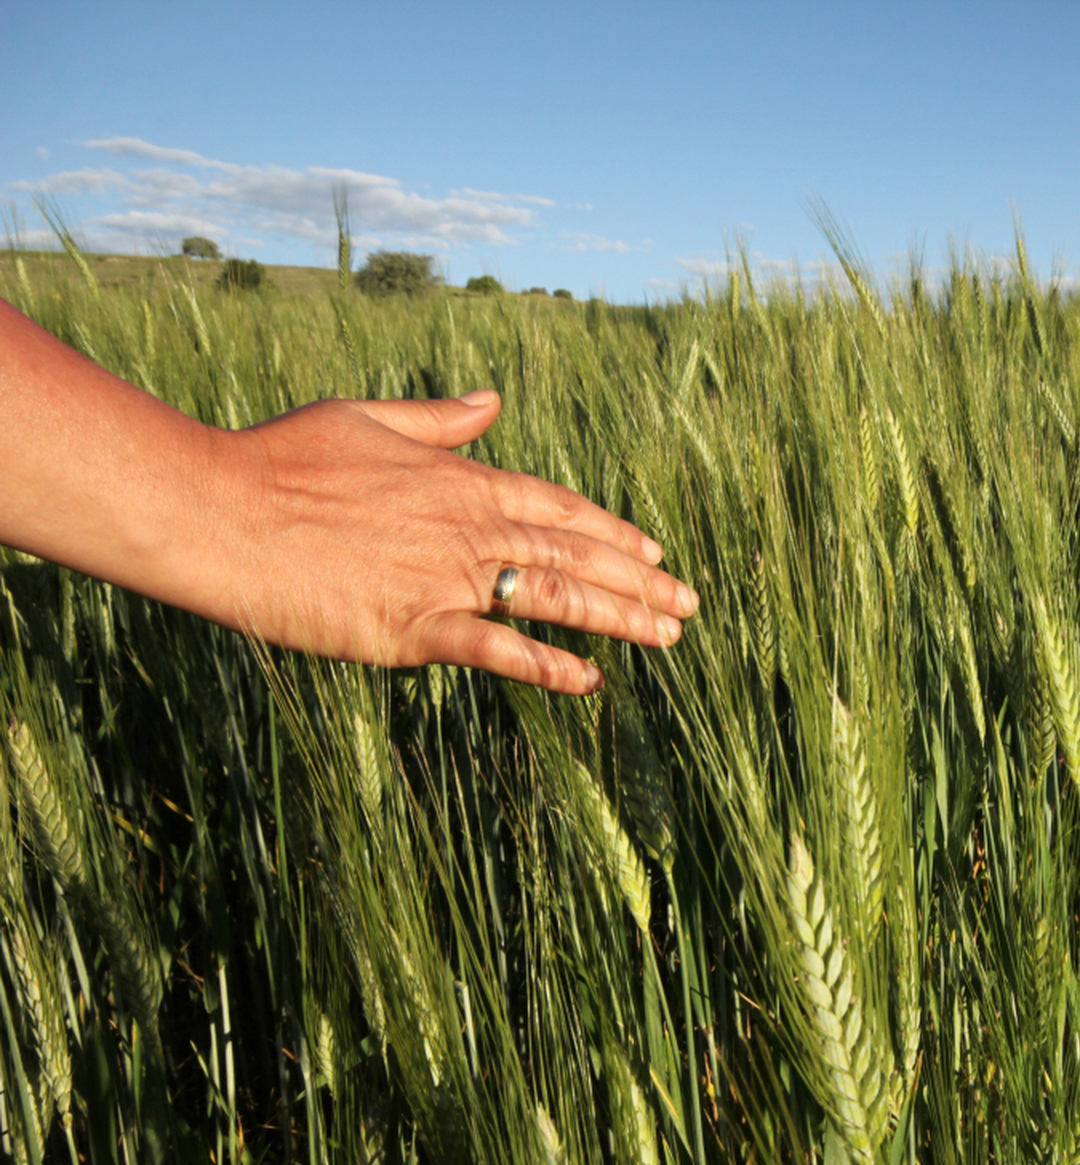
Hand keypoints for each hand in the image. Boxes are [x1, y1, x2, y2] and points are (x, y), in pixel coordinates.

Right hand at [196, 392, 697, 694]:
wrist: (220, 511)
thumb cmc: (281, 460)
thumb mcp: (367, 419)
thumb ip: (440, 418)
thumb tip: (493, 398)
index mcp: (461, 478)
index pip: (559, 507)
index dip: (611, 532)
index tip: (654, 552)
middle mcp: (469, 527)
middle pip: (576, 554)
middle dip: (639, 581)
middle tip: (689, 604)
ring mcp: (447, 578)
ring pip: (556, 597)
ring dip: (620, 618)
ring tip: (669, 637)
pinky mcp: (414, 628)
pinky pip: (500, 651)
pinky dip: (550, 666)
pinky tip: (591, 680)